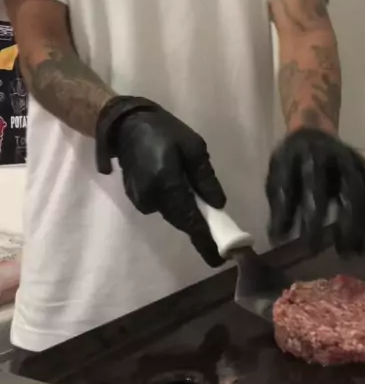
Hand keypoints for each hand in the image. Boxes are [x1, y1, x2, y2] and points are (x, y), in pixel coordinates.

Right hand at [96, 97, 225, 266]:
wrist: (125, 125)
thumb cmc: (164, 131)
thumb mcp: (194, 147)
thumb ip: (206, 178)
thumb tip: (218, 205)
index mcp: (168, 184)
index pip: (190, 221)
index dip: (206, 241)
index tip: (220, 259)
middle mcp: (152, 198)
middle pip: (181, 221)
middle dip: (199, 228)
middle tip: (219, 231)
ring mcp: (141, 200)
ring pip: (172, 214)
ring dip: (186, 211)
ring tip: (197, 199)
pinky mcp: (136, 197)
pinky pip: (161, 206)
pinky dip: (174, 202)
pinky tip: (178, 187)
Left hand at [266, 128, 364, 254]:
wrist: (313, 131)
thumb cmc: (292, 161)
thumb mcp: (278, 176)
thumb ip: (280, 205)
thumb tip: (277, 238)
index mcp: (311, 156)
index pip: (314, 189)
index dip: (313, 220)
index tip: (310, 248)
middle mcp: (339, 156)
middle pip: (352, 190)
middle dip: (349, 224)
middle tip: (342, 253)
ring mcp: (358, 161)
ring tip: (359, 251)